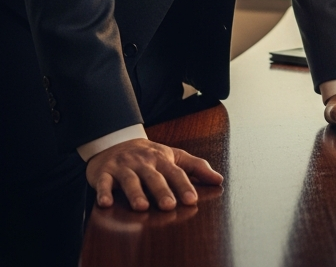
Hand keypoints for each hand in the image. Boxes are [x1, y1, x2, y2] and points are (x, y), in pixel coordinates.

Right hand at [85, 138, 223, 211]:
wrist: (116, 141)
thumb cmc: (149, 155)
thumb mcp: (174, 156)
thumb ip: (196, 167)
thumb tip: (219, 180)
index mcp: (163, 159)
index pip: (176, 173)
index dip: (184, 186)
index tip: (192, 200)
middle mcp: (144, 162)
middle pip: (154, 177)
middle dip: (162, 191)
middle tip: (169, 206)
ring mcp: (124, 167)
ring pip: (130, 180)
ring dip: (135, 193)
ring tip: (142, 207)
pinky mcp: (104, 172)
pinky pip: (103, 183)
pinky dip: (103, 192)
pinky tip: (105, 203)